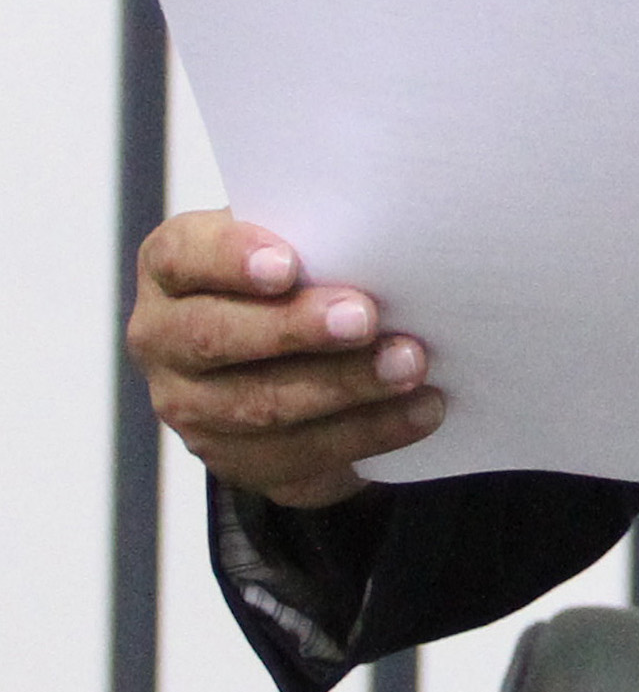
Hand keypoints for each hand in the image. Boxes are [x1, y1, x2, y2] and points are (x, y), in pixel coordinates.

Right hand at [127, 213, 441, 510]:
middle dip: (295, 329)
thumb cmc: (304, 272)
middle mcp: (164, 341)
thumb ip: (320, 233)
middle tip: (365, 318)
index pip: (181, 257)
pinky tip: (420, 410)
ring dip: (343, 386)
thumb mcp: (301, 240)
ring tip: (410, 364)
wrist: (292, 351)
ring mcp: (191, 408)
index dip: (230, 259)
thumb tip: (389, 232)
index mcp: (172, 270)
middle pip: (216, 338)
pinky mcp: (235, 459)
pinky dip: (368, 432)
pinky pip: (298, 457)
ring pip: (260, 406)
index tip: (287, 265)